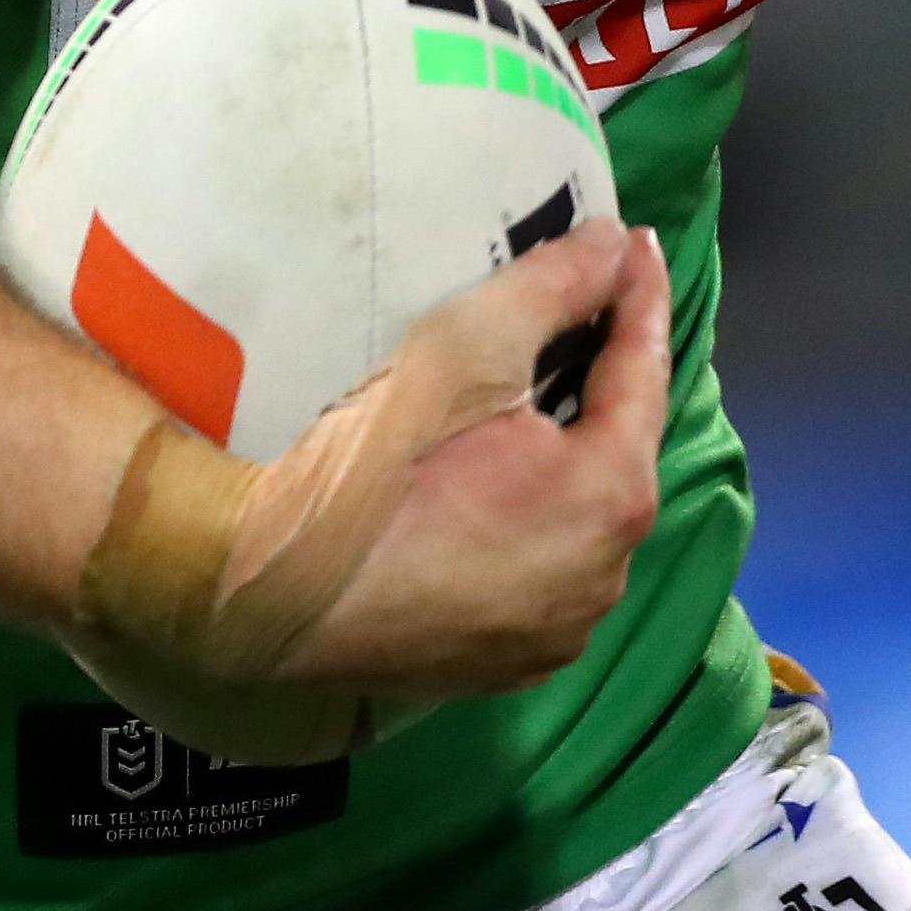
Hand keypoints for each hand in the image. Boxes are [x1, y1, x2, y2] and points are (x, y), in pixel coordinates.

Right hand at [272, 223, 672, 697]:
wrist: (266, 589)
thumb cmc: (375, 459)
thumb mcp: (467, 343)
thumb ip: (555, 286)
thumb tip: (614, 245)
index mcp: (613, 498)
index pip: (644, 373)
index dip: (640, 298)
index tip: (639, 242)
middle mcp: (603, 579)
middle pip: (617, 455)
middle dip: (603, 386)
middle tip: (585, 321)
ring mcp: (554, 635)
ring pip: (580, 526)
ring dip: (567, 467)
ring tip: (535, 414)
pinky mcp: (503, 668)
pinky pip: (537, 579)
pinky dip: (529, 530)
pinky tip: (493, 503)